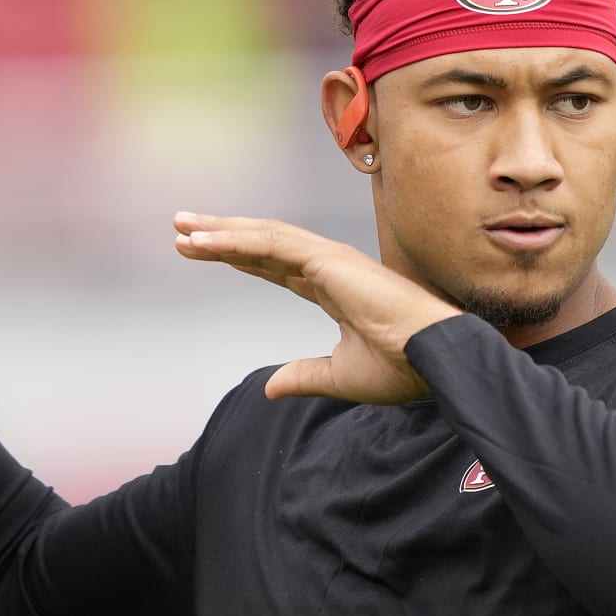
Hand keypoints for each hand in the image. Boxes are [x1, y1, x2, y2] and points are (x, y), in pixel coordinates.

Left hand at [173, 213, 461, 402]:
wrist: (433, 360)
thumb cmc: (402, 368)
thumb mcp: (339, 377)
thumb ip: (304, 376)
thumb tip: (269, 387)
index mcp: (334, 289)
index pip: (276, 267)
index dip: (240, 258)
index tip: (203, 252)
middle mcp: (329, 267)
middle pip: (263, 245)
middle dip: (221, 236)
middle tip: (182, 229)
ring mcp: (329, 260)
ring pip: (263, 237)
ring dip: (220, 231)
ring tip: (183, 228)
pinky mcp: (328, 260)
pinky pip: (272, 245)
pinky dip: (236, 240)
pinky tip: (205, 242)